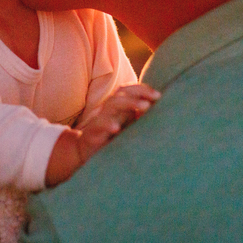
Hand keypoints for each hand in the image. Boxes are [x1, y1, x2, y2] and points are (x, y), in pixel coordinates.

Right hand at [45, 83, 160, 186]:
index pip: (129, 91)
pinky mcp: (92, 132)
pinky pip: (99, 125)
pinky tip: (117, 128)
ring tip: (145, 106)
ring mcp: (100, 120)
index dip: (143, 89)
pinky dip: (108, 124)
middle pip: (122, 93)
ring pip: (112, 104)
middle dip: (139, 93)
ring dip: (129, 103)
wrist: (83, 153)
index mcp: (117, 107)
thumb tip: (159, 113)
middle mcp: (108, 110)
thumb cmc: (108, 139)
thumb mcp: (125, 128)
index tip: (158, 95)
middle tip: (154, 98)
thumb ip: (138, 119)